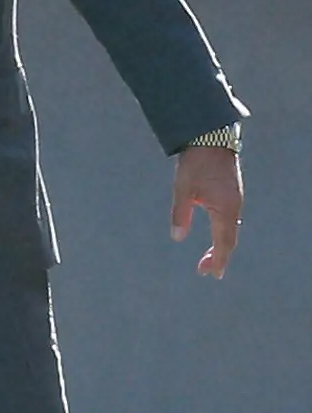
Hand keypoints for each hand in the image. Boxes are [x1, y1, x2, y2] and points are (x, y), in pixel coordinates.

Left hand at [171, 145, 243, 278]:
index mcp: (225, 209)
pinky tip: (216, 234)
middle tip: (205, 271)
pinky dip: (224, 232)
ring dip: (221, 245)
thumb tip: (177, 237)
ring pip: (231, 229)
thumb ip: (180, 214)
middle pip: (229, 240)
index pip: (224, 244)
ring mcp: (235, 200)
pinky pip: (231, 219)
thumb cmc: (195, 163)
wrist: (210, 137)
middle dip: (218, 257)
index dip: (218, 261)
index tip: (211, 275)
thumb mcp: (183, 189)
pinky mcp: (233, 193)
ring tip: (209, 258)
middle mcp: (234, 207)